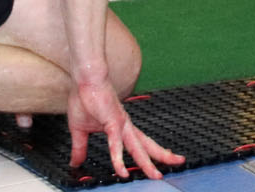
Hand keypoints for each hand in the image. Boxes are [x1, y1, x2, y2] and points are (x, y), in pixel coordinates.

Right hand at [67, 78, 183, 179]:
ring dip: (147, 163)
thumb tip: (74, 163)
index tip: (159, 162)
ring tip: (156, 175)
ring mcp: (121, 124)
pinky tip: (122, 171)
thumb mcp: (80, 130)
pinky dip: (119, 159)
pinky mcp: (112, 123)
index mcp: (121, 127)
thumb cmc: (84, 99)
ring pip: (137, 148)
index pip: (139, 143)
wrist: (85, 78)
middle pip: (146, 145)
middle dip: (162, 156)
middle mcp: (126, 126)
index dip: (150, 153)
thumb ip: (80, 148)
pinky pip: (116, 144)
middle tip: (179, 162)